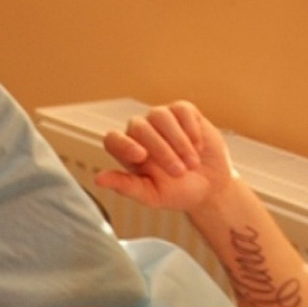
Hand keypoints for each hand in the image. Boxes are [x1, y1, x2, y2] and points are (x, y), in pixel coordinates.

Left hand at [94, 101, 235, 214]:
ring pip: (160, 115)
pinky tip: (198, 146)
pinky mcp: (183, 112)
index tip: (141, 156)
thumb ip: (126, 187)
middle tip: (179, 172)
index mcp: (128, 152)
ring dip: (178, 141)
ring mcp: (162, 119)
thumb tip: (98, 179)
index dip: (123, 144)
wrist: (210, 188)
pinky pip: (181, 110)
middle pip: (138, 127)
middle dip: (161, 150)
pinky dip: (191, 129)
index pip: (113, 139)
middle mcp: (141, 132)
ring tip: (191, 163)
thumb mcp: (152, 196)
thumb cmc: (177, 193)